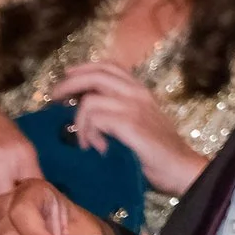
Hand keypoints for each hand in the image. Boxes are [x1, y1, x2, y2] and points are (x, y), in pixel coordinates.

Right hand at [0, 102, 45, 206]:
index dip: (24, 199)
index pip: (26, 190)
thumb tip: (41, 202)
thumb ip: (31, 174)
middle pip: (3, 198)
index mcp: (21, 152)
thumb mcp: (23, 148)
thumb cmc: (2, 138)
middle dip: (4, 200)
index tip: (22, 198)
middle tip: (3, 190)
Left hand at [53, 62, 209, 196]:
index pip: (109, 66)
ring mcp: (134, 107)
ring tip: (86, 142)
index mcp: (140, 91)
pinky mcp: (130, 124)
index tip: (67, 75)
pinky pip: (96, 120)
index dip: (84, 68)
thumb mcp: (139, 123)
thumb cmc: (156, 152)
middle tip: (54, 99)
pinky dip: (90, 135)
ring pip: (90, 100)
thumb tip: (83, 108)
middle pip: (96, 75)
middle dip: (69, 84)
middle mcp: (137, 93)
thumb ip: (117, 111)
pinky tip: (97, 149)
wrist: (180, 168)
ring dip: (80, 123)